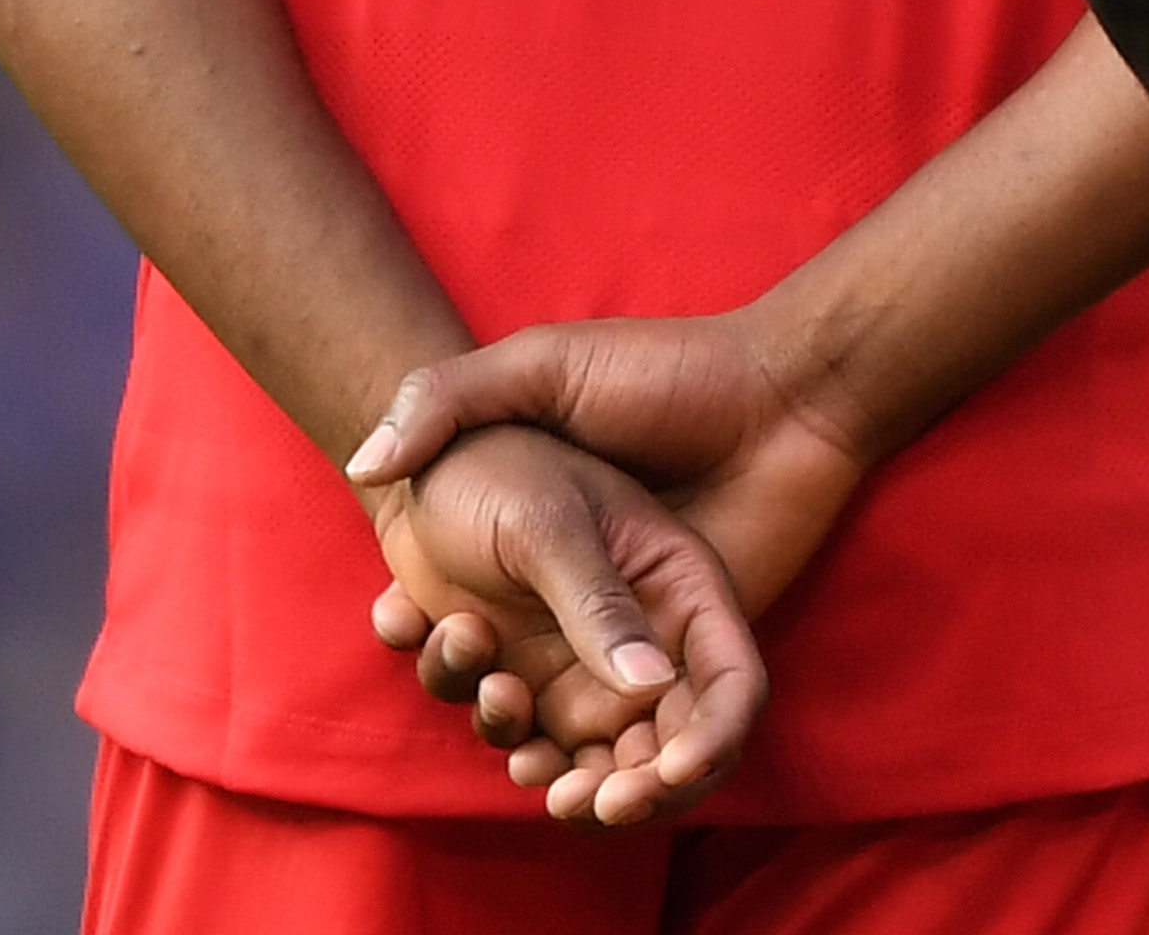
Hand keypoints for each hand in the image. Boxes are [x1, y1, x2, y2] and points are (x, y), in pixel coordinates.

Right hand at [348, 316, 875, 808]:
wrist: (785, 386)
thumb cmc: (663, 370)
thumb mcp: (540, 367)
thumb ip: (446, 399)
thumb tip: (363, 469)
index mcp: (544, 550)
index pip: (471, 626)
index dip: (433, 648)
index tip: (404, 629)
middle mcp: (591, 602)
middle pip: (524, 699)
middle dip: (492, 721)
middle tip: (491, 699)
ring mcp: (655, 637)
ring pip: (594, 742)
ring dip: (562, 775)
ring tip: (537, 764)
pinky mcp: (717, 662)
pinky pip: (678, 747)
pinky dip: (649, 780)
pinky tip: (607, 783)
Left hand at [359, 421, 767, 826]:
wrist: (421, 452)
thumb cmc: (503, 462)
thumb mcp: (551, 525)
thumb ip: (597, 604)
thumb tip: (649, 687)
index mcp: (678, 588)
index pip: (730, 687)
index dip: (708, 746)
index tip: (658, 780)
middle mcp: (634, 637)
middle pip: (657, 749)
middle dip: (613, 787)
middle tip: (565, 796)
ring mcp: (570, 660)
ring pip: (571, 752)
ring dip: (519, 735)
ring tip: (485, 676)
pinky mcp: (509, 668)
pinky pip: (494, 719)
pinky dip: (460, 690)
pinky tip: (412, 619)